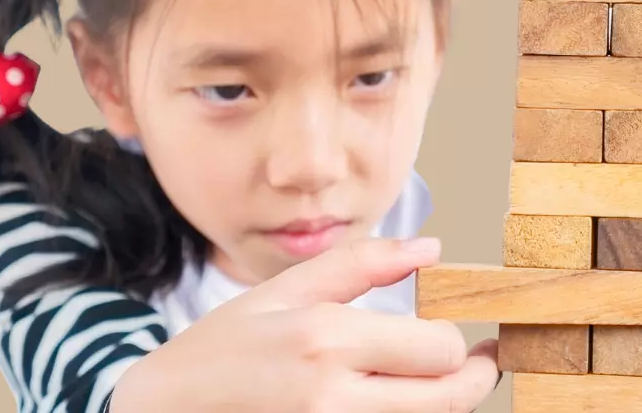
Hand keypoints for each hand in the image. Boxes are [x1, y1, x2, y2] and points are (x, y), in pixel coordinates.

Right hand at [110, 238, 500, 411]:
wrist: (160, 411)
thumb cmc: (220, 350)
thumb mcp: (283, 291)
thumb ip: (361, 264)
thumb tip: (431, 245)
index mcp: (326, 339)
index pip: (440, 350)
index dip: (460, 344)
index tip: (458, 336)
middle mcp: (332, 398)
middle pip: (450, 400)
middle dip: (473, 379)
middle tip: (481, 365)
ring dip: (442, 403)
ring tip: (433, 381)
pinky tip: (397, 400)